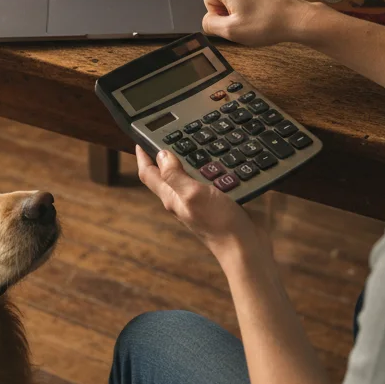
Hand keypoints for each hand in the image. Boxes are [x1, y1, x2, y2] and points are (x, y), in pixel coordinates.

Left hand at [136, 147, 253, 257]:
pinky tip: (217, 160)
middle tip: (166, 135)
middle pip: (165, 173)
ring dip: (188, 159)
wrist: (244, 247)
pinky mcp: (216, 202)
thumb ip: (175, 175)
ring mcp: (199, 201)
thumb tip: (161, 154)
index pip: (148, 174)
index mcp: (171, 197)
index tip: (140, 140)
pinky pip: (207, 181)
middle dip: (164, 155)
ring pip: (188, 176)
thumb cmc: (218, 224)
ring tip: (191, 142)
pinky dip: (209, 168)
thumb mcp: (193, 194)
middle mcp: (182, 199)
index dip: (142, 156)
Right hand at [160, 0, 313, 46]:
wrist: (297, 18)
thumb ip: (210, 25)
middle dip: (220, 12)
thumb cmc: (268, 24)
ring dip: (233, 11)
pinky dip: (243, 7)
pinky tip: (257, 15)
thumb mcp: (232, 32)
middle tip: (240, 22)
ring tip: (252, 19)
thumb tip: (209, 19)